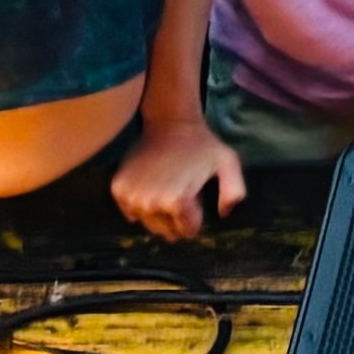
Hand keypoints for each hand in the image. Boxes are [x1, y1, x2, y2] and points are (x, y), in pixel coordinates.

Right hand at [110, 117, 243, 241]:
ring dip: (158, 213)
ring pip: (149, 223)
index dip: (195, 217)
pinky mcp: (119, 189)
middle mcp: (150, 204)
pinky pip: (131, 212)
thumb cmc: (201, 144)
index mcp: (176, 201)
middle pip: (167, 230)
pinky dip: (140, 206)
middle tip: (181, 192)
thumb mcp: (228, 163)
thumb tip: (223, 214)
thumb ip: (234, 191)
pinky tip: (150, 188)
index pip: (188, 230)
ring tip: (166, 189)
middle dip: (176, 218)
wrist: (169, 122)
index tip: (195, 197)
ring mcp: (131, 197)